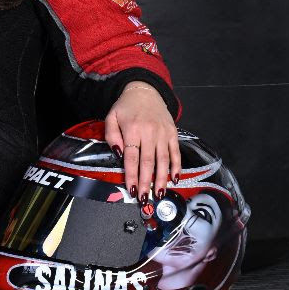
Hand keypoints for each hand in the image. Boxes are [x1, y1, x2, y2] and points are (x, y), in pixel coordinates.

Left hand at [104, 81, 179, 201]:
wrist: (145, 91)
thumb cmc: (126, 107)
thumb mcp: (111, 117)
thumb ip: (111, 136)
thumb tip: (118, 154)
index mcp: (133, 129)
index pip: (131, 157)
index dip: (131, 175)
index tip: (131, 189)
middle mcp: (150, 133)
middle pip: (148, 162)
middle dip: (146, 182)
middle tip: (145, 198)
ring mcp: (163, 134)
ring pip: (164, 160)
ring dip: (161, 179)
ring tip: (159, 194)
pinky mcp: (173, 133)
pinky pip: (176, 153)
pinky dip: (177, 167)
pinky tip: (175, 179)